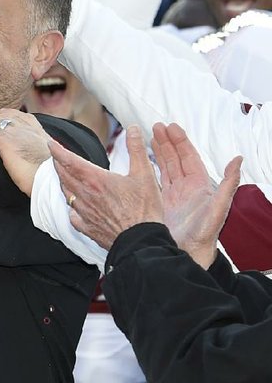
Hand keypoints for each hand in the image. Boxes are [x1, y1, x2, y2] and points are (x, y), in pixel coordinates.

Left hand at [0, 109, 50, 195]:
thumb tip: (41, 168)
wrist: (52, 180)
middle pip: (9, 117)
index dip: (13, 115)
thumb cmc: (54, 180)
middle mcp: (29, 130)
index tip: (4, 113)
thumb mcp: (53, 165)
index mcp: (42, 136)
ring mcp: (18, 134)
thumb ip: (44, 161)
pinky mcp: (6, 142)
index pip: (26, 119)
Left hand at [49, 125, 161, 246]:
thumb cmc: (144, 209)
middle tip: (55, 156)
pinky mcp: (87, 228)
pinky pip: (72, 215)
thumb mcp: (144, 174)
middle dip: (58, 164)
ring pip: (66, 194)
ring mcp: (84, 213)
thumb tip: (133, 128)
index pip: (70, 161)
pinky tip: (73, 207)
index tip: (51, 143)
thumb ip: (136, 149)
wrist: (141, 242)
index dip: (58, 150)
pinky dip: (70, 207)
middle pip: (64, 176)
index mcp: (96, 180)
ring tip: (62, 175)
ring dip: (63, 182)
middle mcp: (85, 195)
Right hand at [150, 122, 241, 268]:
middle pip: (176, 159)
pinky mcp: (161, 204)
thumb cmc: (204, 235)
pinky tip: (142, 162)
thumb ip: (229, 183)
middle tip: (156, 126)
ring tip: (149, 136)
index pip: (189, 157)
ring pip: (165, 168)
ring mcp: (173, 196)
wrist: (187, 255)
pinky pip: (155, 181)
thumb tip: (238, 160)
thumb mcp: (219, 208)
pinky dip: (149, 169)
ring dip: (158, 152)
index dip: (180, 141)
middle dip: (167, 142)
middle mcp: (186, 188)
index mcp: (199, 185)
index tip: (170, 127)